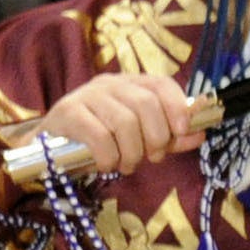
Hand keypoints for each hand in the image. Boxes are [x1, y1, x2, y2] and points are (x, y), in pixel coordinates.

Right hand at [9, 73, 202, 174]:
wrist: (48, 148)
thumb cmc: (100, 141)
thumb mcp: (140, 138)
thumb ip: (170, 137)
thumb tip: (201, 133)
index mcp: (131, 84)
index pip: (161, 84)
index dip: (176, 107)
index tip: (179, 133)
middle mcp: (109, 83)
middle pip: (145, 104)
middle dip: (155, 137)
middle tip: (151, 158)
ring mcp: (86, 96)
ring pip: (124, 122)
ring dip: (131, 152)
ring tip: (126, 165)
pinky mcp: (67, 113)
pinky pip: (99, 136)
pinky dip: (109, 157)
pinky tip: (106, 165)